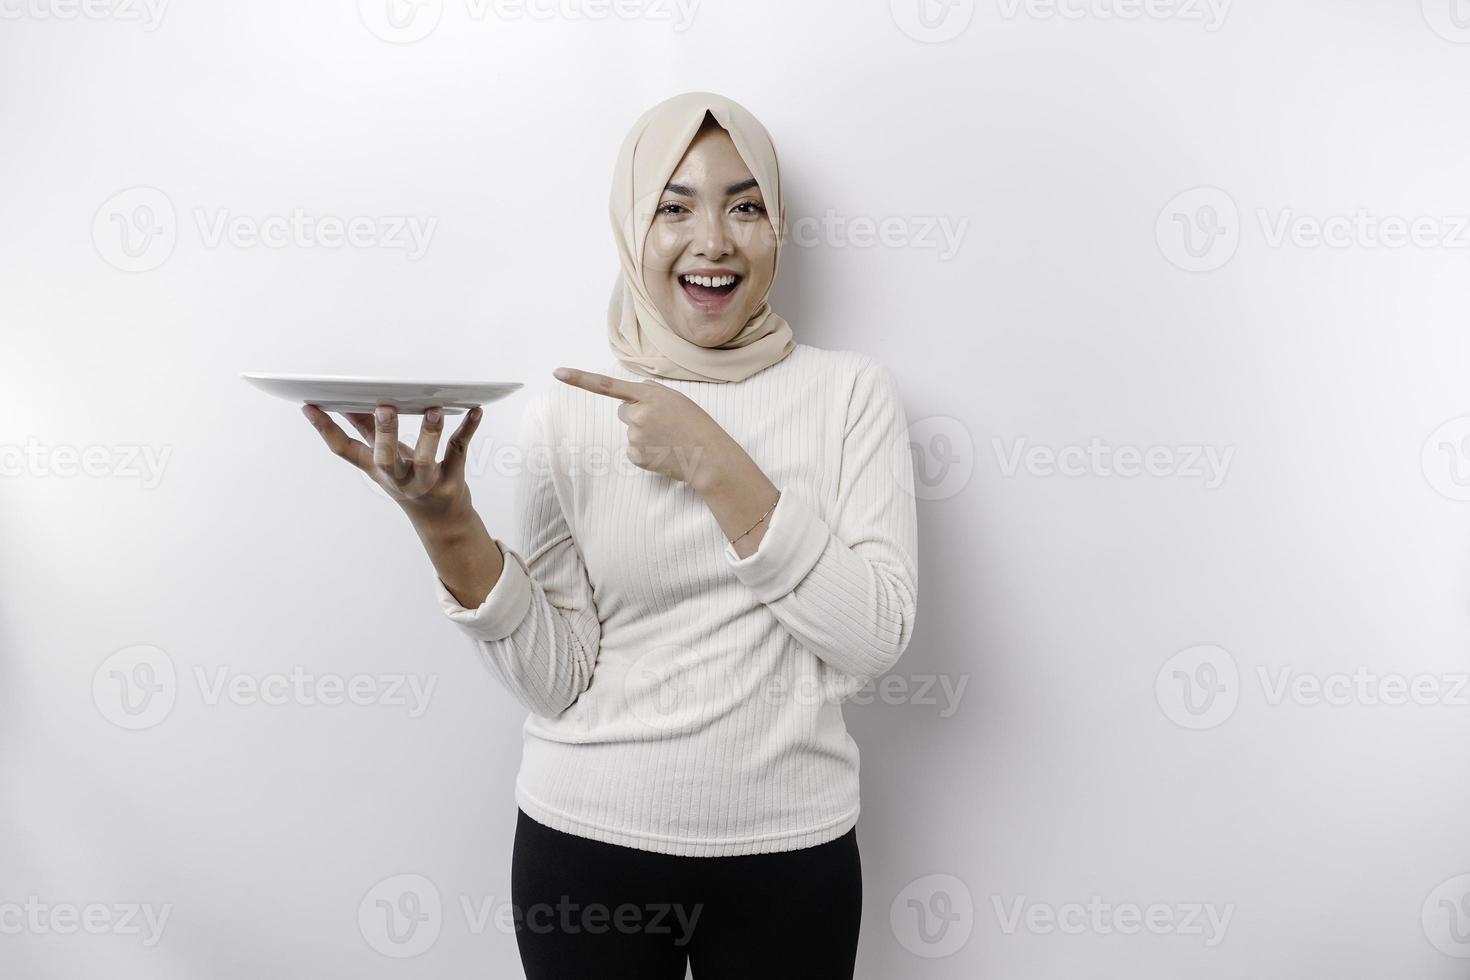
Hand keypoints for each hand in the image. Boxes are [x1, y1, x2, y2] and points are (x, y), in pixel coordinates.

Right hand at [302, 403, 482, 527]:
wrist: (442, 521)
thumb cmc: (410, 481)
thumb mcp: (384, 461)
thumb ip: (370, 431)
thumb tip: (350, 400)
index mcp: (376, 468)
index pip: (344, 450)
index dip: (325, 429)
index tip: (310, 406)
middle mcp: (398, 478)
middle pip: (385, 458)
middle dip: (384, 433)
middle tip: (384, 407)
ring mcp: (425, 481)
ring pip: (426, 458)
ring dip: (429, 433)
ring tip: (434, 410)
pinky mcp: (451, 479)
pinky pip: (459, 451)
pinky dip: (467, 430)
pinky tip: (475, 411)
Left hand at [553, 367, 736, 489]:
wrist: (709, 457)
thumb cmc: (696, 424)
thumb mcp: (677, 398)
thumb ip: (651, 391)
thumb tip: (633, 393)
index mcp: (648, 395)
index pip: (607, 385)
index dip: (580, 379)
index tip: (557, 373)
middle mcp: (638, 415)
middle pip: (623, 410)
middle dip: (638, 414)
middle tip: (663, 423)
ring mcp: (635, 437)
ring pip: (630, 430)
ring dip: (645, 433)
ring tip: (668, 438)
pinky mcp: (636, 456)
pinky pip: (633, 449)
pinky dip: (646, 450)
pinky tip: (664, 451)